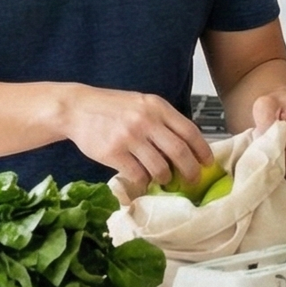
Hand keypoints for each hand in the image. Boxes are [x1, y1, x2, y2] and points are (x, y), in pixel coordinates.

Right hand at [62, 86, 212, 192]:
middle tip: (193, 180)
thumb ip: (162, 120)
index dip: (202, 149)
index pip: (189, 130)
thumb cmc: (112, 108)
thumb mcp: (141, 103)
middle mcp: (146, 120)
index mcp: (156, 106)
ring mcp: (129, 137)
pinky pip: (137, 175)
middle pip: (179, 152)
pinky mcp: (113, 153)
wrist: (77, 109)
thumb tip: (187, 145)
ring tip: (164, 180)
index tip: (208, 162)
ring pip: (160, 167)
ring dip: (166, 178)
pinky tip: (143, 182)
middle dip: (191, 170)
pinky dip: (144, 182)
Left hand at [252, 90, 285, 179]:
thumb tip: (266, 136)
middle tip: (267, 149)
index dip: (283, 142)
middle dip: (282, 155)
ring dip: (284, 164)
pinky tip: (278, 160)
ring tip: (272, 153)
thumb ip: (265, 117)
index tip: (269, 139)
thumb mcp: (264, 104)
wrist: (280, 112)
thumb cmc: (275, 108)